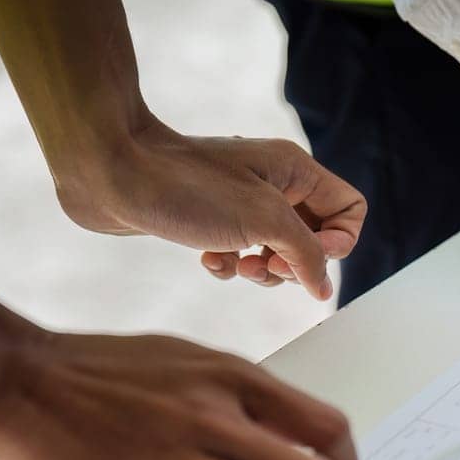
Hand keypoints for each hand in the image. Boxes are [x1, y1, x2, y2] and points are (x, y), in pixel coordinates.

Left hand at [56, 115, 365, 301]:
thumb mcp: (264, 221)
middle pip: (315, 237)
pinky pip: (241, 254)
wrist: (111, 172)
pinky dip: (229, 265)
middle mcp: (274, 184)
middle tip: (266, 263)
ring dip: (262, 270)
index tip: (304, 255)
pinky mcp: (212, 220)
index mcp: (296, 172)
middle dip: (294, 262)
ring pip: (277, 252)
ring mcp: (243, 203)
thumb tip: (324, 288)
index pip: (349, 210)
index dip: (339, 242)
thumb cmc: (187, 187)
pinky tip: (208, 259)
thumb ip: (307, 255)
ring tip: (236, 265)